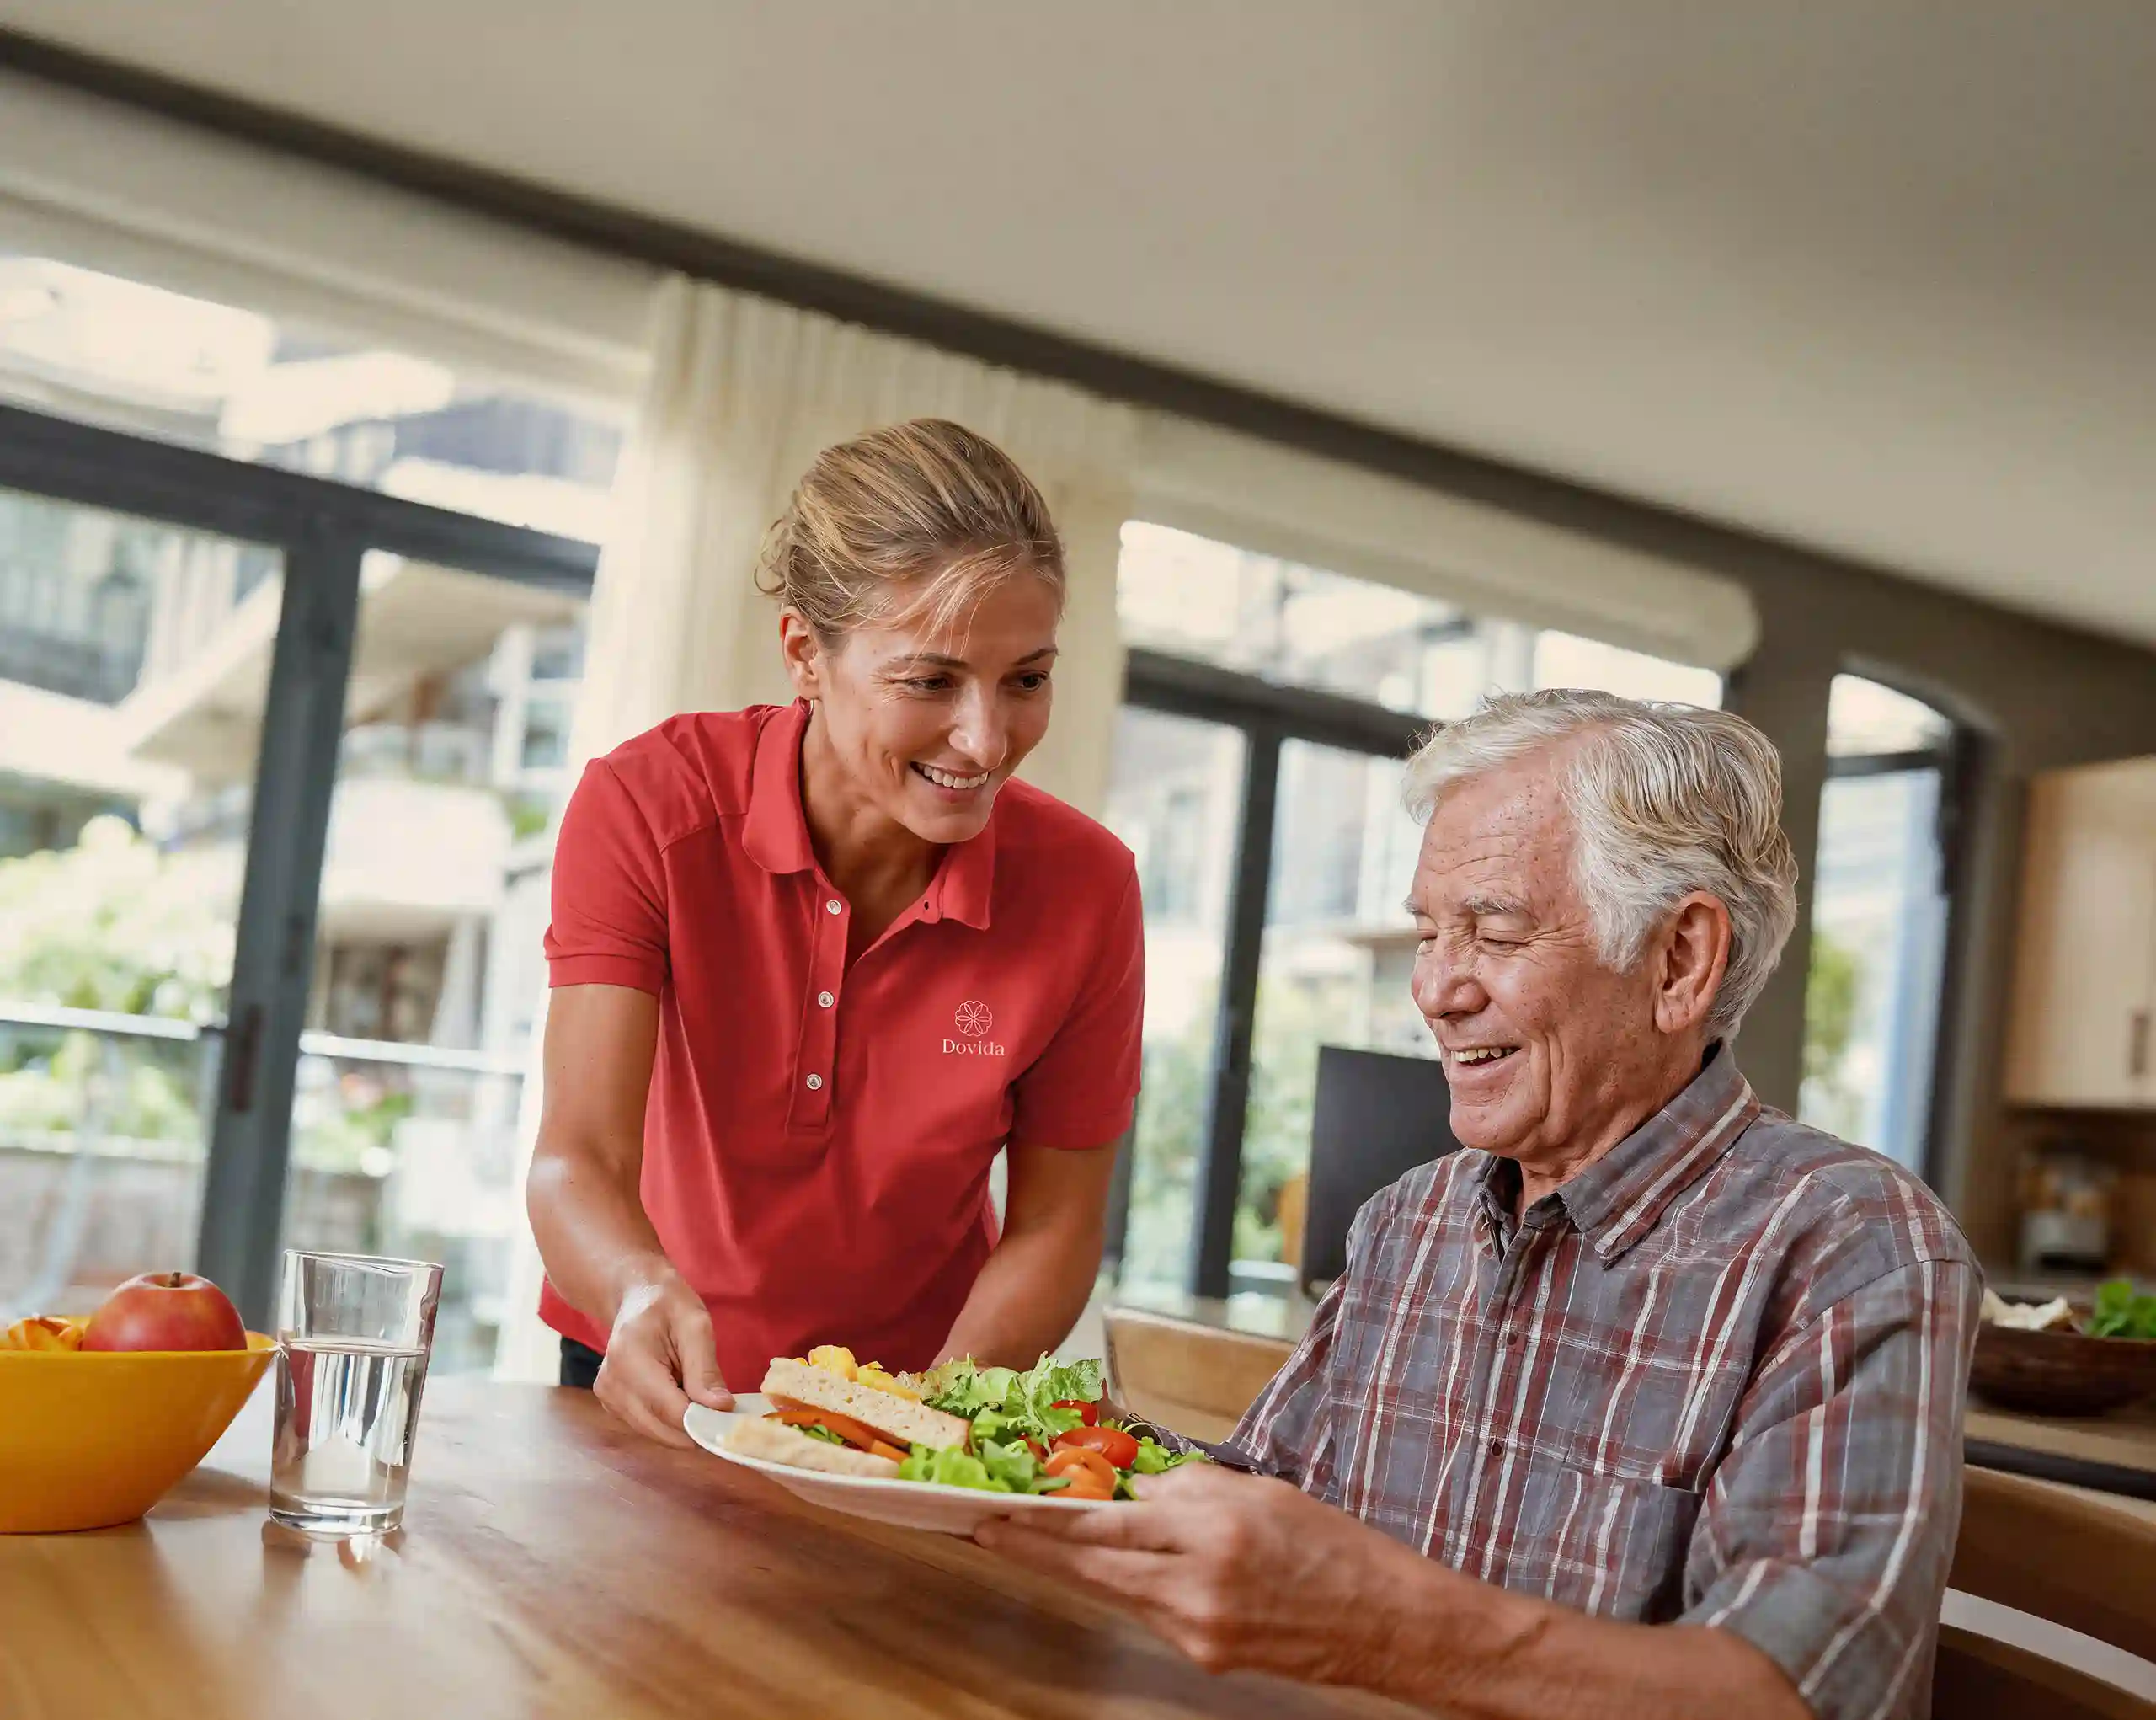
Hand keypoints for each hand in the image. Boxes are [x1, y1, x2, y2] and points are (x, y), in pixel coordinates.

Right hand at [593, 1275, 731, 1446]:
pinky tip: (680, 1396)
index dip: (703, 1422)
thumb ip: (705, 1370)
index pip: (669, 1410)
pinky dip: (669, 1421)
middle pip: (661, 1428)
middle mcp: (611, 1386)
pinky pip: (648, 1426)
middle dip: (695, 1427)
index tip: (732, 1422)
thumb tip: (721, 1409)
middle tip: (724, 1414)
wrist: (636, 1297)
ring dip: (683, 1425)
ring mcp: (608, 1398)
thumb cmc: (668, 1304)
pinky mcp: (611, 1406)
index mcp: (629, 1360)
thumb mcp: (696, 1326)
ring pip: (655, 1432)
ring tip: (700, 1398)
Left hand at [975, 1461, 1429, 1681]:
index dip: (1044, 1516)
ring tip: (1031, 1546)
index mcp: (1212, 1524)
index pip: (1105, 1520)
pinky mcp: (1207, 1654)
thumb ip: (1192, 1491)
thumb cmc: (1333, 1546)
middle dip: (1033, 1546)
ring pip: (1114, 1591)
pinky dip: (1128, 1589)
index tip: (1000, 1506)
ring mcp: (1200, 1626)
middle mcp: (1198, 1579)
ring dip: (1072, 1569)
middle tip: (986, 1529)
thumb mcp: (1260, 1493)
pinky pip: (1151, 1613)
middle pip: (1092, 1563)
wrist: (1386, 1621)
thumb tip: (1137, 1492)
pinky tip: (1108, 1574)